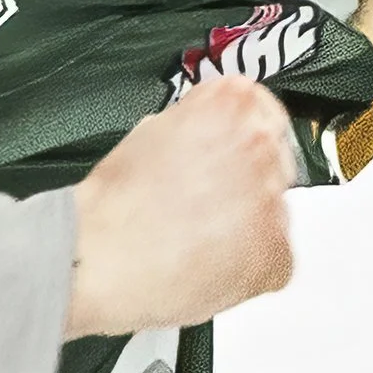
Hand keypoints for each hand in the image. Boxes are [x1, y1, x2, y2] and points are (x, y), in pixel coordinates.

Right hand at [65, 76, 296, 337]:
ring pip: (274, 212)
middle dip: (246, 182)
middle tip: (205, 206)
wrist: (97, 258)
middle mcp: (262, 144)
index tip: (229, 156)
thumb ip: (197, 124)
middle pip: (273, 160)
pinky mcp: (275, 253)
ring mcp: (273, 199)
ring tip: (197, 241)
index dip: (240, 138)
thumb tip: (210, 137)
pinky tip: (207, 265)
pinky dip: (247, 269)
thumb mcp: (153, 131)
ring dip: (246, 226)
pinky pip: (273, 260)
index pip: (260, 110)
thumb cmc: (113, 202)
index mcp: (234, 103)